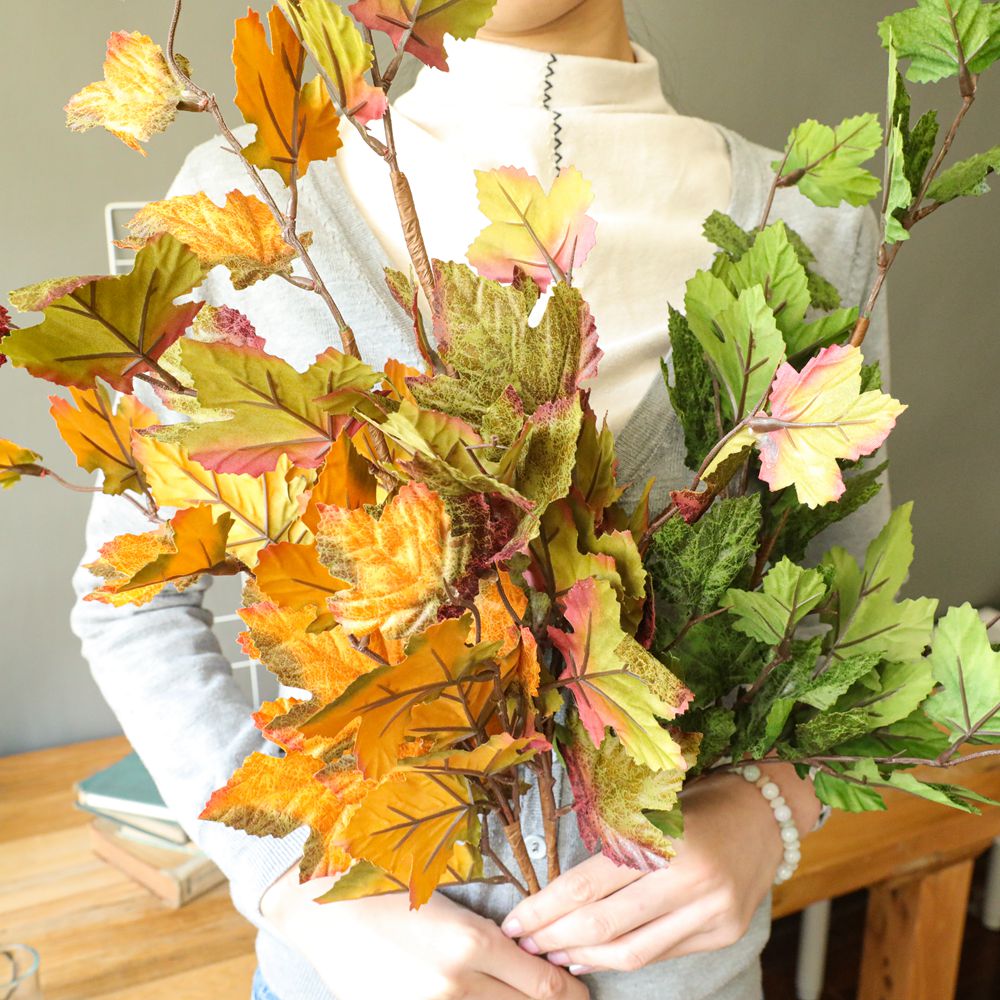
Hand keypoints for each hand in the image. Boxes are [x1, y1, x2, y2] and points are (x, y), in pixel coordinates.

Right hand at [260, 865, 590, 999]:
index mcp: (470, 940)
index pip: (543, 981)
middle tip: (568, 999)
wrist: (320, 909)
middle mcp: (456, 982)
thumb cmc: (384, 885)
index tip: (580, 991)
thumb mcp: (445, 897)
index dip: (570, 990)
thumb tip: (527, 952)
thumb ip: (487, 931)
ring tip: (525, 998)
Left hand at [499, 763, 820, 974]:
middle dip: (555, 938)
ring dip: (584, 957)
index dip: (545, 907)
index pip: (588, 883)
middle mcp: (690, 878)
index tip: (514, 920)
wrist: (764, 813)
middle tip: (523, 945)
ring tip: (552, 955)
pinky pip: (660, 954)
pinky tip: (594, 957)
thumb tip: (556, 892)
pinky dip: (621, 959)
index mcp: (663, 837)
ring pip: (632, 951)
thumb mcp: (649, 809)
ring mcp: (712, 911)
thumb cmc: (695, 802)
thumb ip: (611, 846)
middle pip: (604, 924)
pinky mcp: (725, 933)